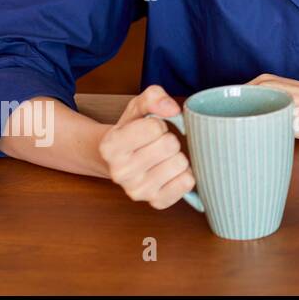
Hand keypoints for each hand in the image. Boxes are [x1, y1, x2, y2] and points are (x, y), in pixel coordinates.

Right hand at [98, 85, 195, 208]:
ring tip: (162, 158)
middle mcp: (119, 173)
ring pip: (181, 164)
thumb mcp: (138, 107)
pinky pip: (187, 183)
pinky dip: (185, 174)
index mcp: (111, 147)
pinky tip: (170, 172)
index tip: (149, 129)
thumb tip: (173, 109)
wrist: (121, 161)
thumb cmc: (133, 130)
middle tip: (157, 144)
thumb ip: (154, 97)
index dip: (158, 123)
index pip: (155, 127)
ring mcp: (137, 191)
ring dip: (177, 156)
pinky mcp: (156, 202)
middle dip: (169, 139)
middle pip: (170, 145)